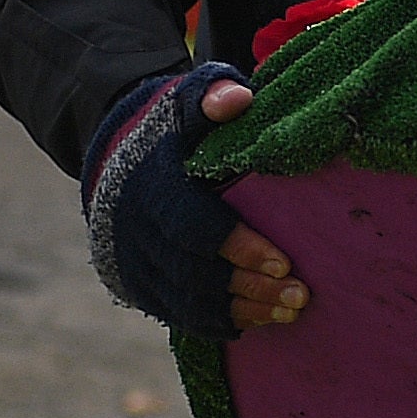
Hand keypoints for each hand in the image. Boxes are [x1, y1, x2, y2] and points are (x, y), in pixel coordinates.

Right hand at [80, 62, 282, 339]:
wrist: (115, 157)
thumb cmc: (171, 129)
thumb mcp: (188, 100)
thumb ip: (213, 95)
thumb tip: (240, 99)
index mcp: (150, 184)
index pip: (194, 226)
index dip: (239, 247)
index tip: (285, 262)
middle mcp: (134, 229)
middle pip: (194, 273)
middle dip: (250, 288)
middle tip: (301, 296)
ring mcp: (132, 261)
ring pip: (187, 301)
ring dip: (242, 311)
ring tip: (290, 312)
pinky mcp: (136, 284)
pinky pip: (177, 314)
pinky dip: (218, 322)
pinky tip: (259, 319)